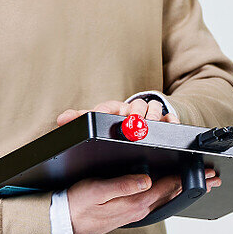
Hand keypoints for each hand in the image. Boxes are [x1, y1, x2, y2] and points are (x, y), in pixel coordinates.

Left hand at [56, 96, 178, 126]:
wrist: (134, 128)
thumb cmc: (112, 127)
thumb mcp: (94, 125)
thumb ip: (79, 121)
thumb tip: (62, 119)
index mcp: (112, 110)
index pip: (108, 107)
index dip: (106, 111)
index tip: (107, 116)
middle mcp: (130, 110)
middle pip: (135, 105)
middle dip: (134, 113)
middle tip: (132, 123)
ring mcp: (147, 115)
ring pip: (153, 108)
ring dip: (151, 115)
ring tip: (149, 126)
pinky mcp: (162, 122)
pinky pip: (169, 118)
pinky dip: (170, 120)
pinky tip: (169, 124)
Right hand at [65, 168, 221, 233]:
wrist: (63, 225)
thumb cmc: (76, 204)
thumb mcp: (96, 191)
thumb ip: (122, 186)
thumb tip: (147, 180)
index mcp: (134, 202)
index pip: (167, 186)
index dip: (188, 177)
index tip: (205, 171)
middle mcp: (140, 209)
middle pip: (173, 194)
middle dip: (195, 185)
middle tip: (215, 178)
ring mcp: (136, 212)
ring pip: (167, 199)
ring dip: (186, 190)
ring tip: (204, 184)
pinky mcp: (130, 212)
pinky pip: (157, 202)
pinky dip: (171, 194)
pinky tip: (174, 190)